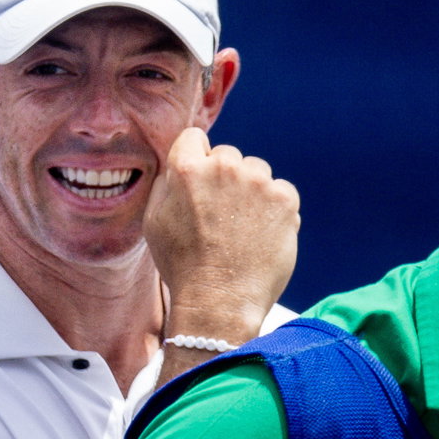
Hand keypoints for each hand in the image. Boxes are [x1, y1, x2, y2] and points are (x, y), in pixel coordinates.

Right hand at [143, 127, 298, 345]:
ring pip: (256, 170)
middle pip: (227, 155)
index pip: (193, 138)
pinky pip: (281, 190)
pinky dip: (274, 208)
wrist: (219, 300)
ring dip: (251, 190)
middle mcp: (223, 167)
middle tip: (220, 214)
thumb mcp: (154, 222)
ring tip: (241, 227)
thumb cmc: (182, 265)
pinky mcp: (284, 198)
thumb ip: (165, 185)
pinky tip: (260, 233)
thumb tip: (176, 167)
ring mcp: (257, 181)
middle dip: (224, 178)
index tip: (199, 180)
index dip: (195, 158)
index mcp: (186, 169)